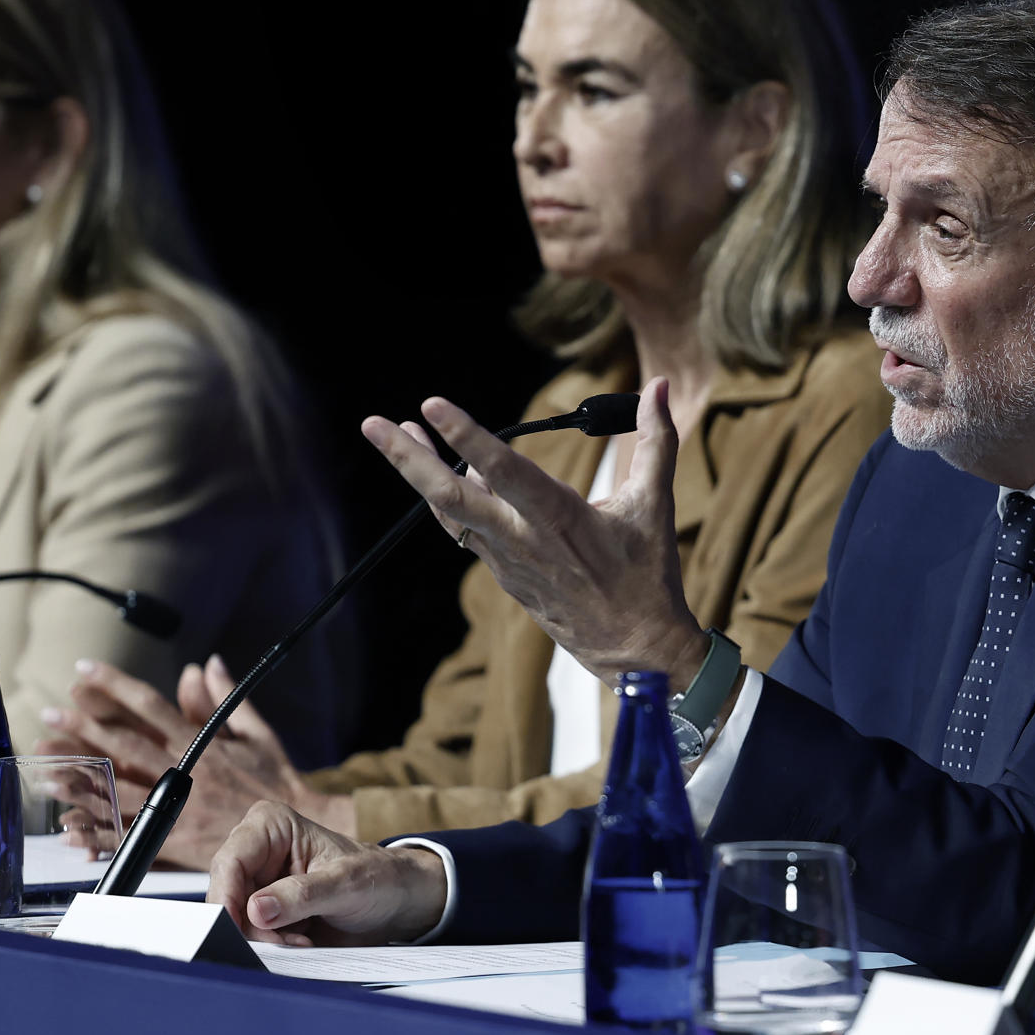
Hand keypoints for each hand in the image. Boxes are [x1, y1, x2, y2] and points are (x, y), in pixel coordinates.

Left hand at [39, 658, 351, 868]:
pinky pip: (130, 839)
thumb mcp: (257, 733)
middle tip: (49, 715)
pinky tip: (72, 830)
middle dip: (83, 729)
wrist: (289, 835)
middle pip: (124, 747)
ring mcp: (176, 810)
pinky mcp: (173, 843)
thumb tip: (205, 664)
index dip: (114, 685)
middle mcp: (183, 774)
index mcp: (200, 743)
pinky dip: (99, 836)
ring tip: (47, 771)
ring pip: (119, 793)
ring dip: (80, 782)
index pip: (149, 706)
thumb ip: (225, 699)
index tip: (83, 670)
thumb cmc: (275, 781)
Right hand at [209, 801, 447, 945]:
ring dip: (264, 939)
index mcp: (271, 824)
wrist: (395, 900)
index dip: (229, 900)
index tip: (241, 931)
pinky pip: (249, 933)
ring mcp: (257, 881)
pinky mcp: (263, 909)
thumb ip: (302, 895)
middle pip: (227, 895)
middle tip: (288, 942)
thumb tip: (256, 909)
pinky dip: (271, 945)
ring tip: (303, 940)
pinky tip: (300, 942)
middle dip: (252, 926)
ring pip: (235, 919)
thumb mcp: (346, 884)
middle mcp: (256, 849)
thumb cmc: (377, 877)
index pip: (230, 862)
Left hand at [360, 377, 709, 686]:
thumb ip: (656, 440)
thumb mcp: (655, 504)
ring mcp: (506, 560)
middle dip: (408, 459)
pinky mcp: (504, 574)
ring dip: (421, 472)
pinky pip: (466, 529)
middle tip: (372, 424)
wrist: (635, 649)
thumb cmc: (647, 575)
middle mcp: (522, 539)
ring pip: (451, 512)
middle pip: (449, 497)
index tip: (433, 404)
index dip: (466, 437)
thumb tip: (662, 385)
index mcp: (559, 519)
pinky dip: (450, 497)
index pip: (504, 470)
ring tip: (397, 431)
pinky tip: (441, 470)